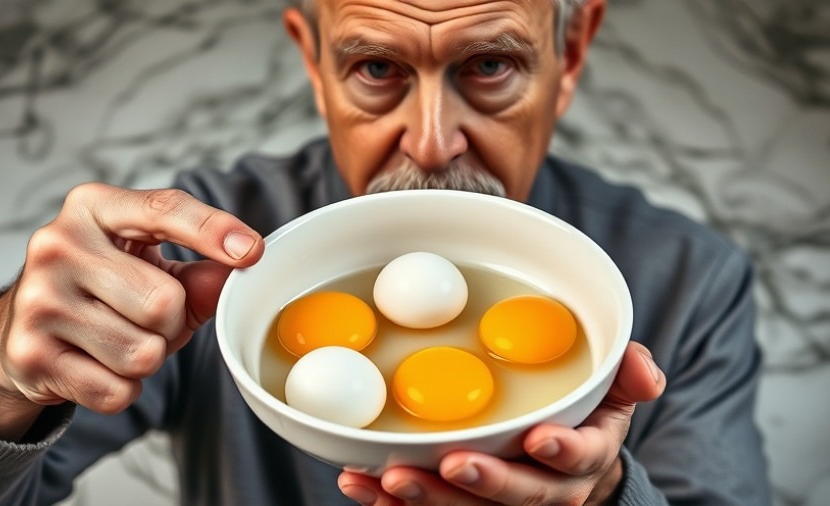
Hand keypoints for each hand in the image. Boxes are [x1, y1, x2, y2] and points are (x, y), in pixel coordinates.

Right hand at [0, 183, 263, 439]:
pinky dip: (122, 389)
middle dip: (170, 322)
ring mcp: (39, 300)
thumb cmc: (100, 292)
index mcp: (93, 207)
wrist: (20, 334)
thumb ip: (199, 273)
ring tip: (118, 339)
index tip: (251, 251)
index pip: (164, 210)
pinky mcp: (30, 354)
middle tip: (143, 317)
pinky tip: (96, 365)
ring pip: (144, 352)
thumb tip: (235, 273)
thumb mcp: (151, 268)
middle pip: (164, 301)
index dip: (213, 231)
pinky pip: (118, 390)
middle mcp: (58, 245)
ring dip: (148, 358)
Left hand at [338, 342, 664, 504]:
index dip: (564, 451)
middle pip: (521, 496)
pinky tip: (360, 485)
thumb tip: (646, 374)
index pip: (583, 458)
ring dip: (428, 499)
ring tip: (389, 479)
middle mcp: (549, 490)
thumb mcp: (611, 390)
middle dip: (486, 483)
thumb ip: (626, 374)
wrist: (564, 464)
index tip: (539, 437)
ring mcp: (506, 505)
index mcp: (586, 455)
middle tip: (451, 463)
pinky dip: (392, 505)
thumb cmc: (582, 415)